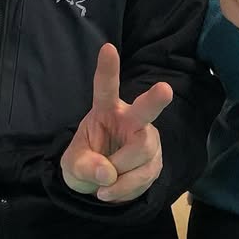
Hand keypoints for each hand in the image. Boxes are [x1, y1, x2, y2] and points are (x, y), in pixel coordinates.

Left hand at [60, 43, 171, 204]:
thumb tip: (107, 174)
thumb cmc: (86, 162)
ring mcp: (146, 138)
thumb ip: (85, 166)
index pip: (105, 87)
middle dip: (155, 99)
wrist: (101, 185)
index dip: (108, 69)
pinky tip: (111, 191)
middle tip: (165, 89)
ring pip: (142, 152)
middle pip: (145, 109)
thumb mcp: (73, 165)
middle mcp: (130, 118)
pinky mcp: (155, 161)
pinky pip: (144, 175)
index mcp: (106, 109)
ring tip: (103, 184)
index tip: (108, 48)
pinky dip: (125, 189)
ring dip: (120, 173)